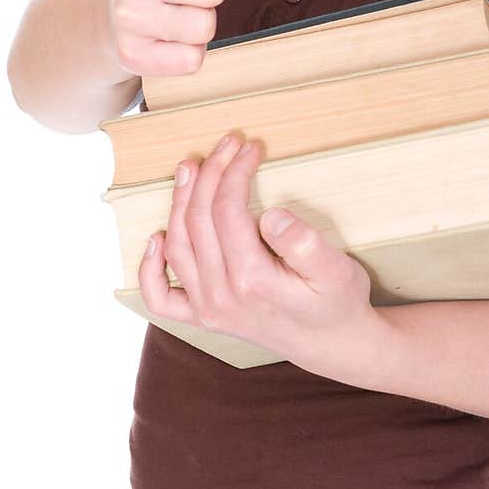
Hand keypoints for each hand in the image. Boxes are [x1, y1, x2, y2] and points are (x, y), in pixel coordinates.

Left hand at [137, 130, 386, 382]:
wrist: (332, 345)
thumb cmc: (337, 302)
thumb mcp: (337, 271)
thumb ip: (305, 245)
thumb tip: (270, 215)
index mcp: (253, 279)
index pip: (228, 210)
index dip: (235, 172)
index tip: (251, 148)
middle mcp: (221, 296)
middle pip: (199, 221)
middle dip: (211, 174)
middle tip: (226, 144)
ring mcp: (208, 309)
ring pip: (178, 247)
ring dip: (180, 202)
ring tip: (191, 168)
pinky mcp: (203, 318)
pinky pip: (160, 298)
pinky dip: (150, 268)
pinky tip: (157, 238)